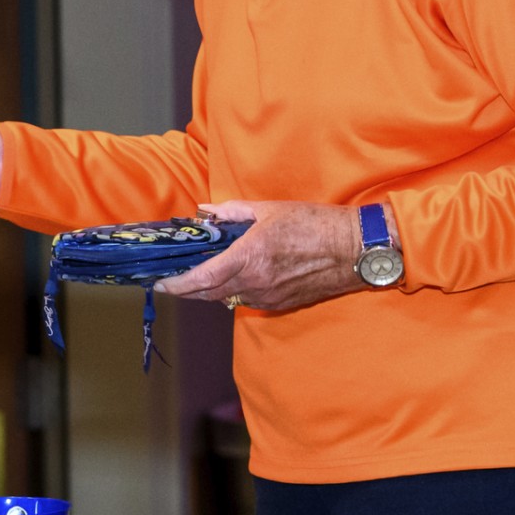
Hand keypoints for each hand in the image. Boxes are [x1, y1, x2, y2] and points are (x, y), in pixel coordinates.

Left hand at [152, 200, 363, 311]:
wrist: (354, 250)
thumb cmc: (314, 224)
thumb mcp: (269, 209)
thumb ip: (232, 212)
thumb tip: (206, 212)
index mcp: (250, 257)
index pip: (203, 278)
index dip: (178, 284)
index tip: (160, 283)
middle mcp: (256, 282)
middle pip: (209, 293)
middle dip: (186, 289)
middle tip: (170, 281)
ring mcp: (269, 297)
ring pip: (227, 298)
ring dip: (209, 289)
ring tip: (197, 275)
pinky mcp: (280, 304)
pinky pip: (247, 300)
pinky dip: (232, 291)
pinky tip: (230, 278)